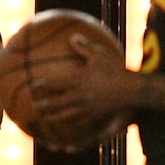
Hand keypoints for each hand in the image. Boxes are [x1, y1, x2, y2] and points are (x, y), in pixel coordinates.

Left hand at [32, 33, 132, 149]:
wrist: (132, 91)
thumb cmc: (117, 70)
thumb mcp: (100, 55)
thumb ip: (84, 47)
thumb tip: (72, 36)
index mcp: (79, 80)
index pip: (56, 82)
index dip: (43, 84)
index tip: (32, 85)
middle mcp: (80, 96)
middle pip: (58, 102)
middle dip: (45, 105)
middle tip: (34, 106)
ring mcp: (88, 108)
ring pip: (68, 114)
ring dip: (55, 117)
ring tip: (47, 119)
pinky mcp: (97, 115)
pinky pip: (82, 121)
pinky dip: (73, 124)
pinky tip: (70, 127)